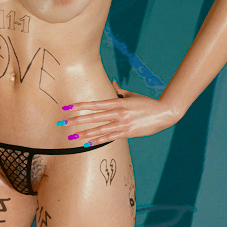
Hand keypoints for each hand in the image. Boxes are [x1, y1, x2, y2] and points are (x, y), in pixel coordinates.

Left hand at [58, 87, 176, 147]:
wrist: (164, 113)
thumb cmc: (147, 103)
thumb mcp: (132, 95)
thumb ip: (119, 91)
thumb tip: (111, 83)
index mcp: (118, 103)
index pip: (95, 104)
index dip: (80, 106)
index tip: (68, 107)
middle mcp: (118, 114)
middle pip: (93, 117)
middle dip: (76, 121)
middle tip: (62, 124)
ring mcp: (122, 124)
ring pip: (99, 130)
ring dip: (84, 134)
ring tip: (72, 137)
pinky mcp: (127, 133)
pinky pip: (109, 138)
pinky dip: (98, 140)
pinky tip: (87, 144)